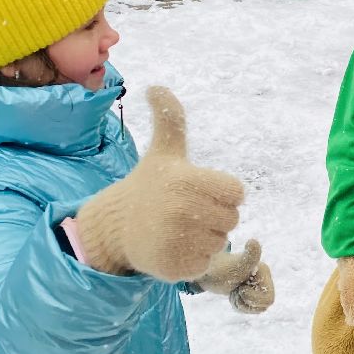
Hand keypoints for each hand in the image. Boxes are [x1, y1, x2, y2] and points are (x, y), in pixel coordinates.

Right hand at [74, 87, 242, 279]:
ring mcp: (179, 240)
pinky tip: (172, 247)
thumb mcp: (164, 151)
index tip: (196, 191)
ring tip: (176, 229)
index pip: (237, 193)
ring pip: (219, 243)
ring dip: (203, 238)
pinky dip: (193, 259)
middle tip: (185, 211)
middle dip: (213, 216)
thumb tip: (156, 87)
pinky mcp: (175, 267)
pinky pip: (205, 264)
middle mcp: (184, 210)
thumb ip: (171, 118)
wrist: (115, 226)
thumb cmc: (149, 185)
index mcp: (189, 180)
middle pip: (231, 219)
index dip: (221, 193)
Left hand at [194, 238, 274, 313]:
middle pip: (263, 306)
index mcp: (264, 272)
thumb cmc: (220, 269)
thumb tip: (253, 241)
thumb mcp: (236, 266)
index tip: (240, 286)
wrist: (208, 272)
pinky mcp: (250, 291)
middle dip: (246, 301)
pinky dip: (239, 305)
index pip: (268, 299)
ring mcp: (257, 285)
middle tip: (236, 290)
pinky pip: (250, 308)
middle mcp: (263, 278)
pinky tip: (232, 294)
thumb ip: (248, 257)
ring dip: (241, 303)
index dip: (252, 297)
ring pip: (257, 309)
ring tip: (233, 291)